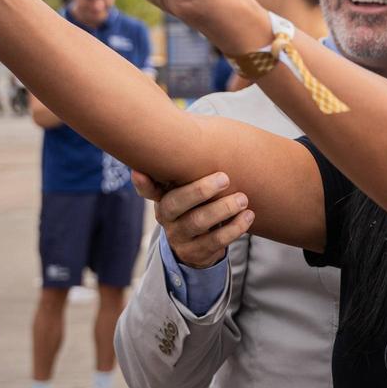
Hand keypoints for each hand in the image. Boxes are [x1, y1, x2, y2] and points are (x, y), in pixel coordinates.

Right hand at [133, 171, 254, 268]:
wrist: (201, 245)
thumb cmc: (199, 205)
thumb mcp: (190, 189)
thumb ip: (191, 171)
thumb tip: (204, 135)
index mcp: (163, 197)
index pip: (148, 190)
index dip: (143, 183)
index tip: (139, 172)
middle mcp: (166, 217)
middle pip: (176, 203)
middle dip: (200, 190)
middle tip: (224, 178)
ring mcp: (179, 237)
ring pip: (198, 222)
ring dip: (223, 209)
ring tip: (242, 199)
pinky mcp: (196, 253)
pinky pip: (215, 241)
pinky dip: (235, 227)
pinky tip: (248, 216)